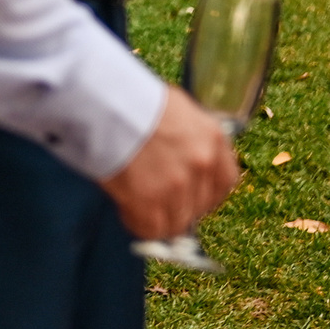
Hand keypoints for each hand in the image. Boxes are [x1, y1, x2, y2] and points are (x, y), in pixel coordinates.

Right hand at [100, 84, 239, 241]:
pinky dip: (139, 224)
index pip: (225, 181)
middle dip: (180, 206)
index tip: (192, 196)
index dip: (207, 193)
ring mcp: (177, 184)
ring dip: (158, 217)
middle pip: (200, 206)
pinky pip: (152, 229)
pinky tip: (127, 209)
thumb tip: (182, 156)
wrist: (104, 102)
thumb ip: (188, 136)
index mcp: (212, 137)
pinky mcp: (149, 200)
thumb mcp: (176, 107)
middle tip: (158, 199)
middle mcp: (202, 163)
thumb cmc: (133, 99)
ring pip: (177, 222)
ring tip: (137, 203)